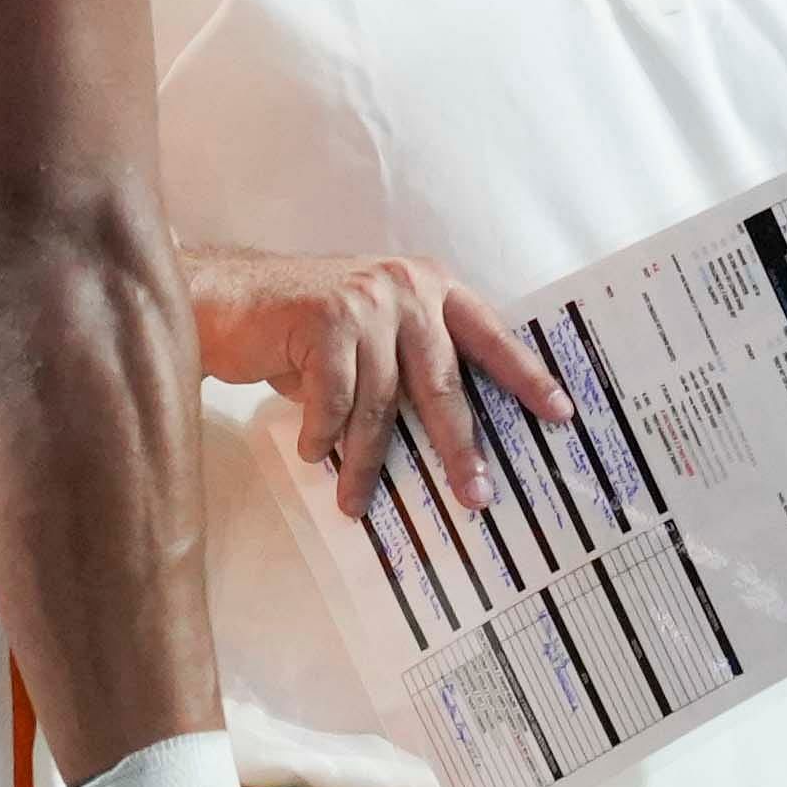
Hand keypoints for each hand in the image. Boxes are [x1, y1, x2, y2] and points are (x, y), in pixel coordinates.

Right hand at [181, 248, 570, 514]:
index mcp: (429, 288)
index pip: (490, 337)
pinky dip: (323, 435)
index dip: (526, 377)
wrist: (225, 299)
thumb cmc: (299, 328)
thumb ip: (407, 370)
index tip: (561, 413)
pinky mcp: (325, 318)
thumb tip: (445, 442)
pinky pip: (336, 400)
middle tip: (474, 494)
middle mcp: (406, 288)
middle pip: (444, 382)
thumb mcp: (368, 340)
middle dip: (459, 447)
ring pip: (382, 403)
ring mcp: (366, 300)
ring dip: (365, 460)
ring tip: (355, 498)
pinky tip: (311, 451)